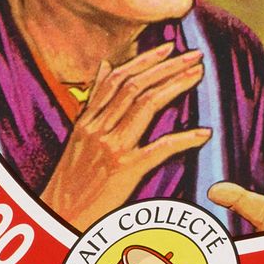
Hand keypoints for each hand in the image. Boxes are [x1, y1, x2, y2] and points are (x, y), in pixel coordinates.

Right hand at [40, 43, 209, 230]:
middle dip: (167, 67)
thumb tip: (106, 65)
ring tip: (197, 74)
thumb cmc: (71, 179)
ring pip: (146, 106)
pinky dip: (184, 139)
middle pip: (136, 87)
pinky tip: (203, 132)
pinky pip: (159, 149)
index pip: (119, 79)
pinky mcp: (125, 170)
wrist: (59, 216)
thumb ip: (94, 101)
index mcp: (88, 120)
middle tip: (194, 55)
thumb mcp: (77, 135)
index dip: (146, 60)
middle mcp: (98, 128)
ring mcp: (111, 148)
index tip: (170, 47)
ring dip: (175, 86)